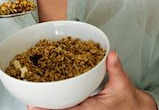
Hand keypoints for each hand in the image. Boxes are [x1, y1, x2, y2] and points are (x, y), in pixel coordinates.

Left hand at [28, 51, 156, 109]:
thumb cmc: (128, 100)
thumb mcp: (123, 84)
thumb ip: (115, 69)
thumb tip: (111, 54)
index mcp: (92, 109)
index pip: (68, 109)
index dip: (51, 108)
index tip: (35, 106)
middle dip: (45, 109)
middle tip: (29, 105)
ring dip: (50, 108)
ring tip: (32, 104)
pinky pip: (70, 108)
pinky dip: (59, 105)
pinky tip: (48, 102)